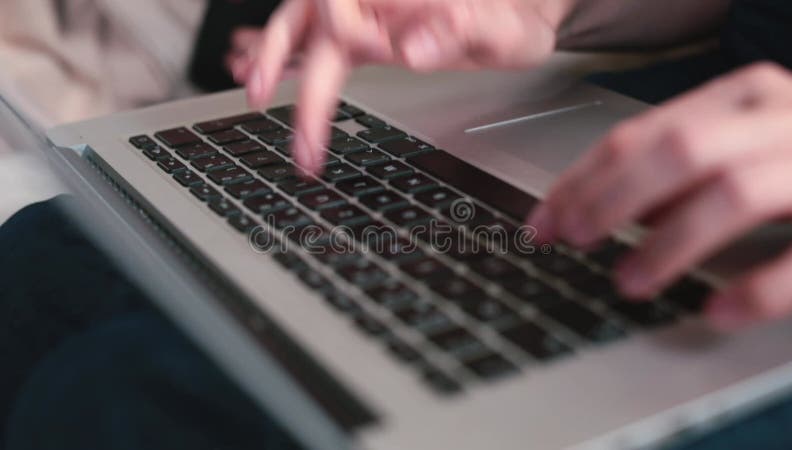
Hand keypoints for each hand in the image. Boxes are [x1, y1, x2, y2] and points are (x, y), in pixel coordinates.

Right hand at [240, 0, 566, 173]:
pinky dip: (289, 60)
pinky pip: (316, 41)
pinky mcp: (367, 32)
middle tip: (272, 109)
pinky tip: (267, 76)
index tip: (375, 53)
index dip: (349, 29)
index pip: (342, 2)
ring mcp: (368, 12)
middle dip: (284, 61)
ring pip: (301, 26)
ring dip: (274, 59)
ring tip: (253, 92)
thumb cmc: (516, 19)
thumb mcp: (505, 31)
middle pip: (310, 15)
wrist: (522, 15)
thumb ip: (464, 31)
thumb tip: (413, 49)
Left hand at [529, 63, 791, 328]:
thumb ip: (678, 166)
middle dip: (612, 199)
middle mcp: (782, 119)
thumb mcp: (739, 144)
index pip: (642, 133)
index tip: (542, 221)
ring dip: (671, 243)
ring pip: (735, 192)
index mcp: (744, 98)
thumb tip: (595, 202)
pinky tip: (717, 312)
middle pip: (678, 150)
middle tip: (572, 241)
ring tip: (628, 282)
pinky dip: (759, 287)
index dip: (582, 179)